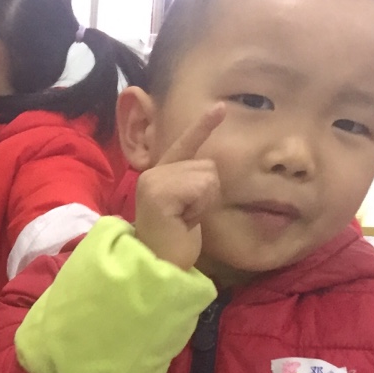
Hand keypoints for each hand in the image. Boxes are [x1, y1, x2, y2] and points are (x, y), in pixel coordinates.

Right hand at [133, 103, 225, 270]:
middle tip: (186, 217)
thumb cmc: (175, 240)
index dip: (203, 126)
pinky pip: (201, 186)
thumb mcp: (187, 205)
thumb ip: (193, 183)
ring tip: (184, 220)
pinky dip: (199, 207)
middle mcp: (153, 172)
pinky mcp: (159, 192)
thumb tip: (210, 170)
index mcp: (159, 174)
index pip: (185, 145)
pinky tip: (183, 221)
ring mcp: (154, 181)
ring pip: (207, 175)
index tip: (220, 107)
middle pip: (206, 164)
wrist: (158, 265)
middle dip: (207, 193)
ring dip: (204, 201)